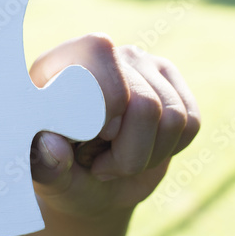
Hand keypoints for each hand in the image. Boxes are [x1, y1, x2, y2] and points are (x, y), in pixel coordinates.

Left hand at [27, 34, 199, 216]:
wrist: (89, 183)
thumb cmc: (61, 173)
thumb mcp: (45, 177)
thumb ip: (43, 165)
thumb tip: (53, 146)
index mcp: (60, 62)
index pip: (101, 61)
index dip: (104, 111)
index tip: (87, 141)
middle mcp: (104, 52)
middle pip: (145, 104)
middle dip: (128, 154)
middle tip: (99, 164)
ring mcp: (141, 63)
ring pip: (173, 117)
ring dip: (148, 156)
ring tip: (117, 160)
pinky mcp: (170, 82)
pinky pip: (191, 122)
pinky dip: (170, 149)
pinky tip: (142, 150)